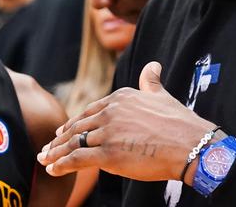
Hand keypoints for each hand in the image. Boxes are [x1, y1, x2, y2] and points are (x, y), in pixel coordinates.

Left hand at [37, 62, 217, 181]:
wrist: (190, 144)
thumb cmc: (179, 123)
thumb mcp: (161, 96)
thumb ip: (151, 81)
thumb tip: (153, 66)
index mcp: (120, 97)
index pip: (90, 111)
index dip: (74, 123)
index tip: (63, 131)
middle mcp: (110, 112)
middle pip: (78, 127)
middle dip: (60, 139)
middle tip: (47, 147)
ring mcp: (108, 132)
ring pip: (74, 143)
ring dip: (56, 153)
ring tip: (45, 160)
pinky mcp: (108, 154)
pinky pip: (78, 159)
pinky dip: (62, 164)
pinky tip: (53, 169)